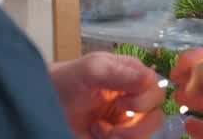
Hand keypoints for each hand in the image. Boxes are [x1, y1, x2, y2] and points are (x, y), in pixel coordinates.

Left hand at [49, 52, 165, 138]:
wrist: (45, 105)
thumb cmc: (67, 81)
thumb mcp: (92, 71)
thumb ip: (120, 74)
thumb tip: (150, 78)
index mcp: (132, 74)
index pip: (156, 88)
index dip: (143, 99)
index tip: (121, 102)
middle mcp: (134, 96)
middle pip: (157, 114)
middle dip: (136, 125)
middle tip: (112, 123)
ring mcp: (126, 117)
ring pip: (147, 133)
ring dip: (126, 136)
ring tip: (101, 130)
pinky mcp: (119, 134)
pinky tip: (96, 132)